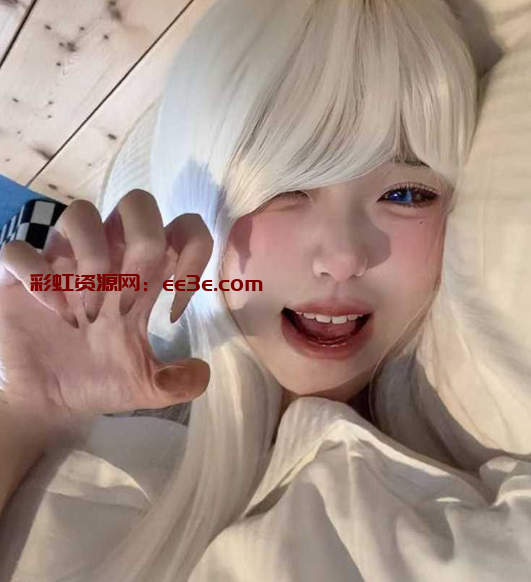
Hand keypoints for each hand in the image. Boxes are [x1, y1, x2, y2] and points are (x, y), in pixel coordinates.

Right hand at [0, 190, 212, 429]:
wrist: (48, 402)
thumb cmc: (99, 379)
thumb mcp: (147, 386)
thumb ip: (179, 382)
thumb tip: (202, 373)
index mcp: (144, 274)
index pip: (184, 229)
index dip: (193, 256)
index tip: (177, 307)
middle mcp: (108, 256)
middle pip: (138, 202)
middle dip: (144, 245)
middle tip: (130, 301)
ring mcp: (62, 261)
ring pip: (80, 212)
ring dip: (92, 259)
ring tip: (89, 313)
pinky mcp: (18, 276)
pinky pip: (20, 251)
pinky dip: (39, 279)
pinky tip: (55, 314)